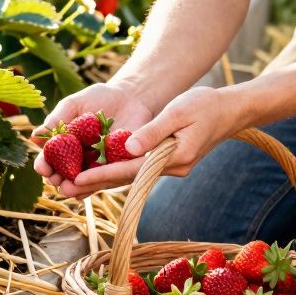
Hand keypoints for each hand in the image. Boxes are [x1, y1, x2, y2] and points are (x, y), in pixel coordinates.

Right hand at [33, 82, 152, 194]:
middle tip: (55, 180)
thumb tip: (34, 136)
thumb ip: (57, 119)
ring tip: (70, 188)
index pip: (51, 159)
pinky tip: (90, 186)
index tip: (42, 167)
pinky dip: (98, 184)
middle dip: (58, 180)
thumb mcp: (75, 104)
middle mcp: (80, 159)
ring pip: (85, 182)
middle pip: (65, 175)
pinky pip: (109, 180)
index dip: (44, 164)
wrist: (131, 96)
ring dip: (77, 187)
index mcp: (66, 145)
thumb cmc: (99, 98)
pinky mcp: (120, 167)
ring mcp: (99, 165)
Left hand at [62, 86, 248, 197]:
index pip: (131, 170)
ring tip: (73, 185)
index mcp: (174, 158)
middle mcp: (171, 169)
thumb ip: (153, 130)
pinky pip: (138, 169)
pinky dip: (117, 171)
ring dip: (104, 180)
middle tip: (64, 188)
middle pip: (128, 179)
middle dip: (97, 183)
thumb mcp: (178, 112)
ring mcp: (171, 168)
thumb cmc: (205, 106)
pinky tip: (97, 172)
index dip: (103, 174)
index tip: (78, 179)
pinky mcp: (168, 163)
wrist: (230, 111)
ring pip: (131, 176)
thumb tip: (128, 146)